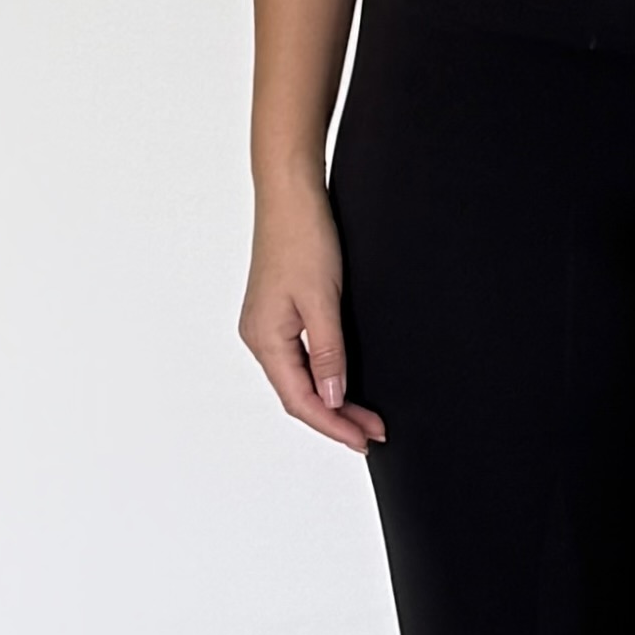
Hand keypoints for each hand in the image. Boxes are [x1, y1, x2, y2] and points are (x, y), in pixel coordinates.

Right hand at [239, 172, 387, 451]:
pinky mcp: (278, 314)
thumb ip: (329, 353)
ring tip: (364, 416)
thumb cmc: (303, 238)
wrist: (291, 195)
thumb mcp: (322, 300)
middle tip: (373, 431)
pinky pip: (300, 359)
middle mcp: (260, 338)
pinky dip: (324, 376)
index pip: (300, 400)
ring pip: (300, 379)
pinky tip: (342, 383)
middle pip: (299, 395)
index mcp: (265, 339)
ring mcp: (267, 326)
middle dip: (336, 417)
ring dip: (332, 399)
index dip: (333, 424)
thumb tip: (332, 398)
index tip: (363, 439)